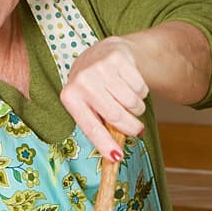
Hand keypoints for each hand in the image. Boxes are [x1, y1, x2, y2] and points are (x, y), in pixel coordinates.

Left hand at [60, 36, 147, 159]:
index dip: (105, 144)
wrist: (102, 52)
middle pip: (116, 116)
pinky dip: (141, 93)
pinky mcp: (118, 58)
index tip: (117, 158)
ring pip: (131, 102)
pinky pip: (140, 87)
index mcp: (70, 97)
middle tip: (137, 130)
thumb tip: (115, 156)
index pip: (91, 127)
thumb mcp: (88, 105)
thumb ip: (100, 126)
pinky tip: (131, 86)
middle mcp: (82, 81)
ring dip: (137, 109)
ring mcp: (100, 67)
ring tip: (129, 102)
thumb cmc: (94, 87)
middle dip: (131, 128)